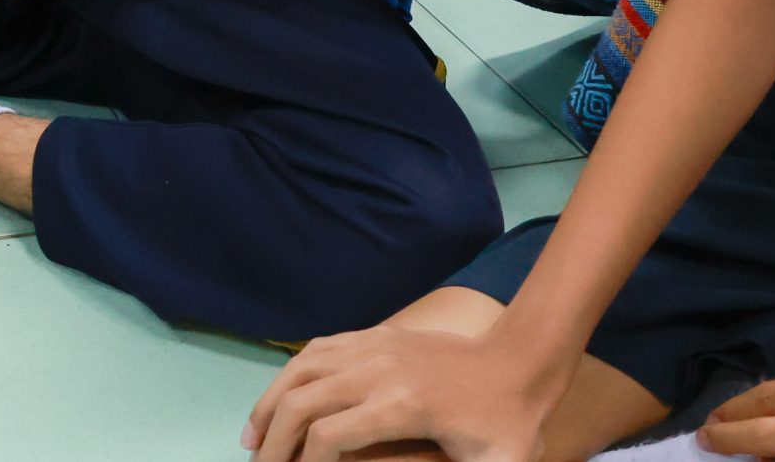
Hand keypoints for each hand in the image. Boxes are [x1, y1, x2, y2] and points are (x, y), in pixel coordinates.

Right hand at [241, 324, 564, 461]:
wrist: (521, 360)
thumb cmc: (509, 425)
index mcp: (401, 406)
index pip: (327, 435)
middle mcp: (376, 370)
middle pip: (300, 401)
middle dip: (273, 441)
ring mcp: (371, 346)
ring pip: (298, 370)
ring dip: (269, 404)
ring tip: (254, 438)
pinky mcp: (372, 334)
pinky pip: (315, 350)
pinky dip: (289, 376)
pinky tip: (281, 397)